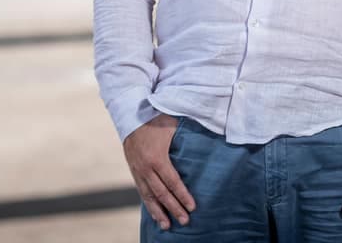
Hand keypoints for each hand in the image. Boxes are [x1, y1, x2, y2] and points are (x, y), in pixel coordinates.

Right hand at [123, 114, 195, 230]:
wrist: (131, 115)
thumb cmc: (156, 118)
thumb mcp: (173, 125)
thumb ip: (187, 134)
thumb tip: (210, 134)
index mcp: (157, 157)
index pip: (172, 181)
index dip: (183, 195)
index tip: (192, 207)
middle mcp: (145, 168)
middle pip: (161, 193)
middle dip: (174, 208)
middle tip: (185, 221)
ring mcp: (138, 171)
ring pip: (149, 196)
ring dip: (159, 212)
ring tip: (167, 226)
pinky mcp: (134, 171)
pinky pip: (141, 192)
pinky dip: (149, 205)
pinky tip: (155, 214)